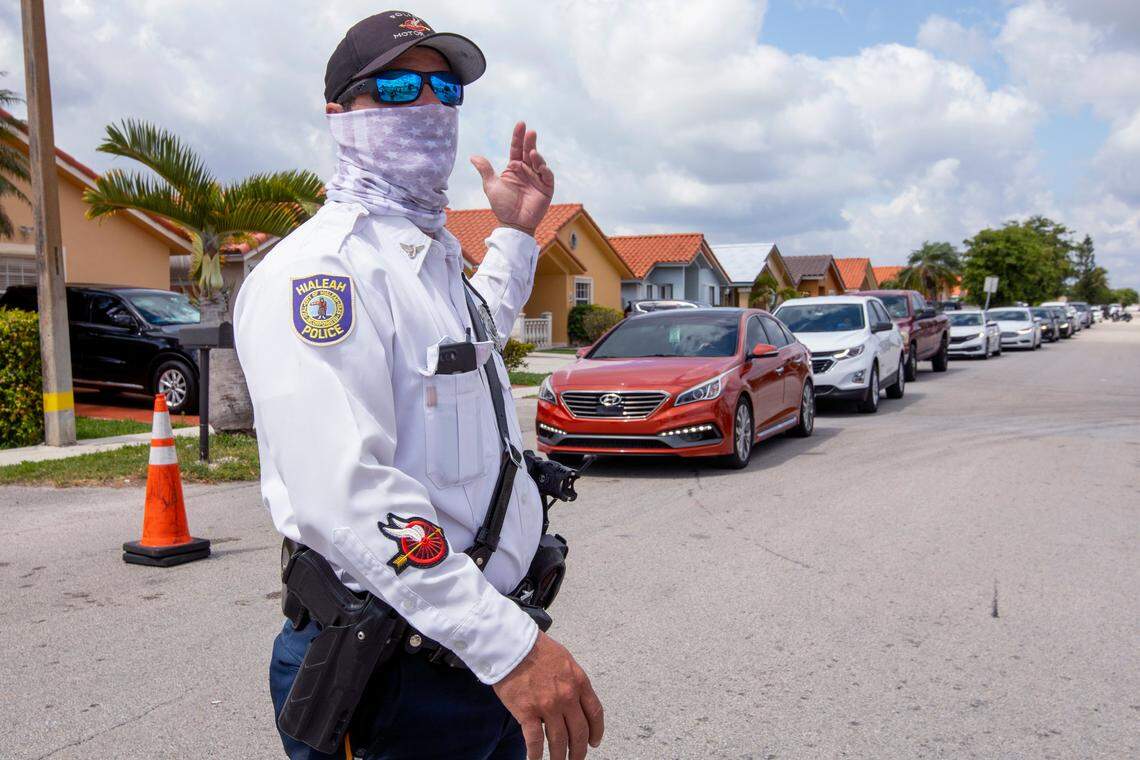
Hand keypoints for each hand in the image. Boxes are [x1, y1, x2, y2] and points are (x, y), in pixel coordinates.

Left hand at [470, 121, 553, 236]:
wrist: (512, 223)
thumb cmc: (502, 206)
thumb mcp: (491, 185)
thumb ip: (485, 170)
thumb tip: (473, 156)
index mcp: (514, 168)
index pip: (517, 149)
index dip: (518, 137)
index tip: (521, 124)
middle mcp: (526, 171)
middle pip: (529, 152)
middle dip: (530, 141)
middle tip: (530, 132)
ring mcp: (537, 179)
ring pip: (539, 162)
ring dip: (537, 156)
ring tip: (533, 153)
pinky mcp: (546, 188)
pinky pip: (547, 176)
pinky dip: (545, 170)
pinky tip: (540, 166)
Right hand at [493, 631, 603, 759]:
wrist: (512, 643)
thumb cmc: (535, 647)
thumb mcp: (564, 659)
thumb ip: (572, 680)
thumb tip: (575, 697)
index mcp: (579, 682)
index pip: (595, 713)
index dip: (596, 731)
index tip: (594, 742)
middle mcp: (567, 696)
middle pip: (580, 732)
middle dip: (580, 751)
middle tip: (577, 759)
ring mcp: (548, 706)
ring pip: (560, 741)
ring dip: (560, 757)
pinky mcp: (527, 712)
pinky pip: (535, 740)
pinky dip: (535, 754)